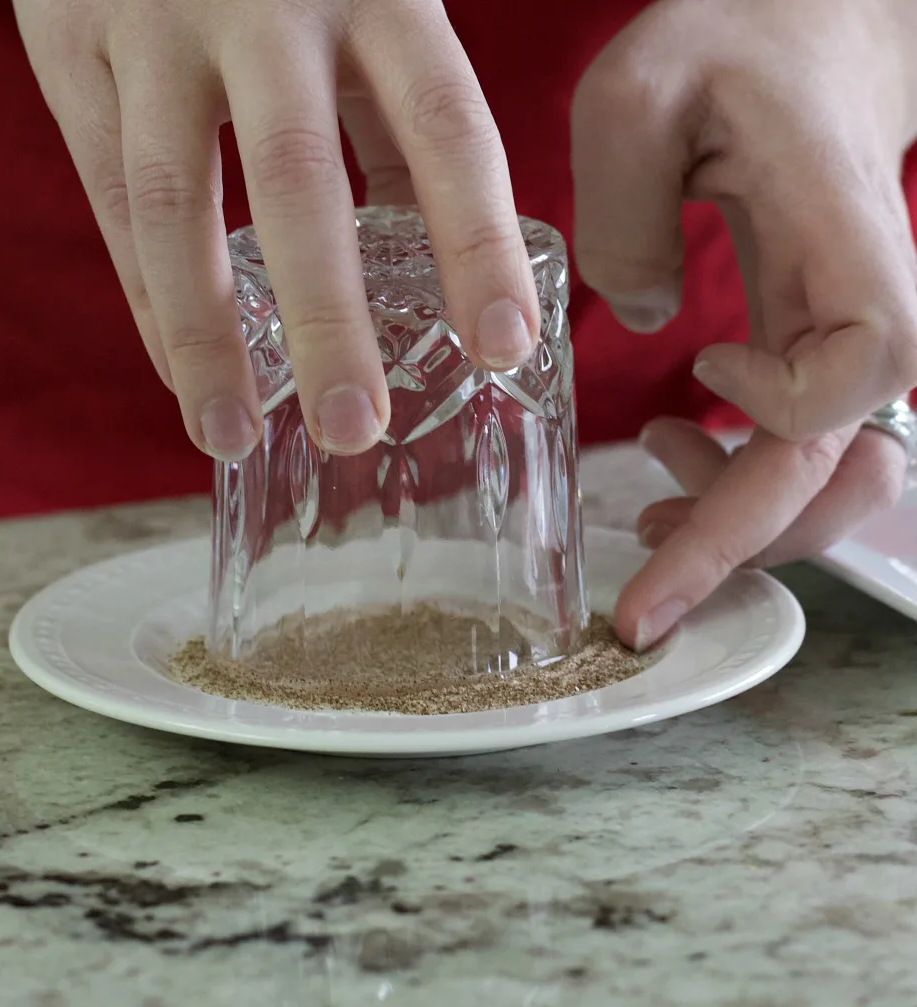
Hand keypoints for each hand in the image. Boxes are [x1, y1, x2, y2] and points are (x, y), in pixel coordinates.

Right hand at [13, 0, 540, 459]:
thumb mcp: (368, 12)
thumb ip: (393, 125)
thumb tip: (429, 266)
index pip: (444, 128)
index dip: (476, 244)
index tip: (501, 347)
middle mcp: (265, 0)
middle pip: (297, 179)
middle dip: (327, 320)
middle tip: (352, 431)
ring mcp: (155, 20)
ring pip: (172, 200)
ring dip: (204, 337)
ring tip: (231, 438)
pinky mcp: (69, 42)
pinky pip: (107, 197)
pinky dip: (149, 299)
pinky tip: (185, 378)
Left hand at [569, 0, 916, 648]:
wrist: (806, 26)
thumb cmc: (734, 41)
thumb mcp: (639, 93)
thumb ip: (627, 211)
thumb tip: (646, 323)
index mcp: (844, 240)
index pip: (862, 371)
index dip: (782, 406)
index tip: (698, 372)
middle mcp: (861, 307)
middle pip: (836, 471)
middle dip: (736, 551)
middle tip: (640, 611)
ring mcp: (841, 338)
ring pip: (826, 483)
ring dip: (738, 530)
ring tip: (644, 520)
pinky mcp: (810, 347)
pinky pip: (795, 451)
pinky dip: (733, 484)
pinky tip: (667, 453)